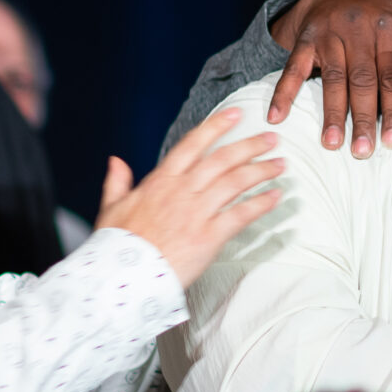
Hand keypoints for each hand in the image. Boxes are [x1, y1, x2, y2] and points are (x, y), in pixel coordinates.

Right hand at [97, 109, 284, 284]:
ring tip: (280, 164)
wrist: (123, 277)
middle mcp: (182, 191)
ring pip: (235, 182)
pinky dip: (260, 204)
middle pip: (222, 159)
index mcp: (160, 181)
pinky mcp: (209, 236)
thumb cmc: (117, 246)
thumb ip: (117, 182)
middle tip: (272, 138)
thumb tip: (116, 161)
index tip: (235, 114)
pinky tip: (275, 196)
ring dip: (261, 170)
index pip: (192, 144)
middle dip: (250, 145)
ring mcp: (197, 212)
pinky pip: (240, 215)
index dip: (216, 126)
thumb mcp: (111, 208)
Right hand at [268, 0, 391, 156]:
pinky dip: (284, 92)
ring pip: (333, 78)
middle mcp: (359, 28)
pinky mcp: (305, 39)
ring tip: (332, 143)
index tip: (391, 141)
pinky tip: (277, 116)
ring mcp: (329, 32)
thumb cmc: (379, 21)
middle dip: (362, 118)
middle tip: (362, 150)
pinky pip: (293, 68)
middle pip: (362, 81)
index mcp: (389, 27)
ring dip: (332, 113)